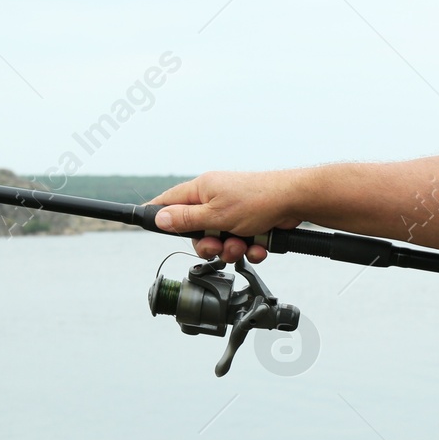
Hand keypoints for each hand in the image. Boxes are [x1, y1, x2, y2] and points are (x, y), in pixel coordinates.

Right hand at [146, 170, 301, 262]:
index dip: (158, 214)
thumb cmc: (258, 200)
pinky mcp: (251, 223)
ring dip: (231, 249)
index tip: (143, 222)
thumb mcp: (216, 214)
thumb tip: (159, 217)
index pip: (169, 201)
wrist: (296, 201)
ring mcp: (234, 211)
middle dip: (208, 245)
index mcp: (202, 190)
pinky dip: (250, 248)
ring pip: (220, 241)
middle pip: (196, 230)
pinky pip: (241, 243)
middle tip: (219, 246)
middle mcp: (216, 199)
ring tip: (243, 245)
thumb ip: (186, 219)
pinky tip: (259, 246)